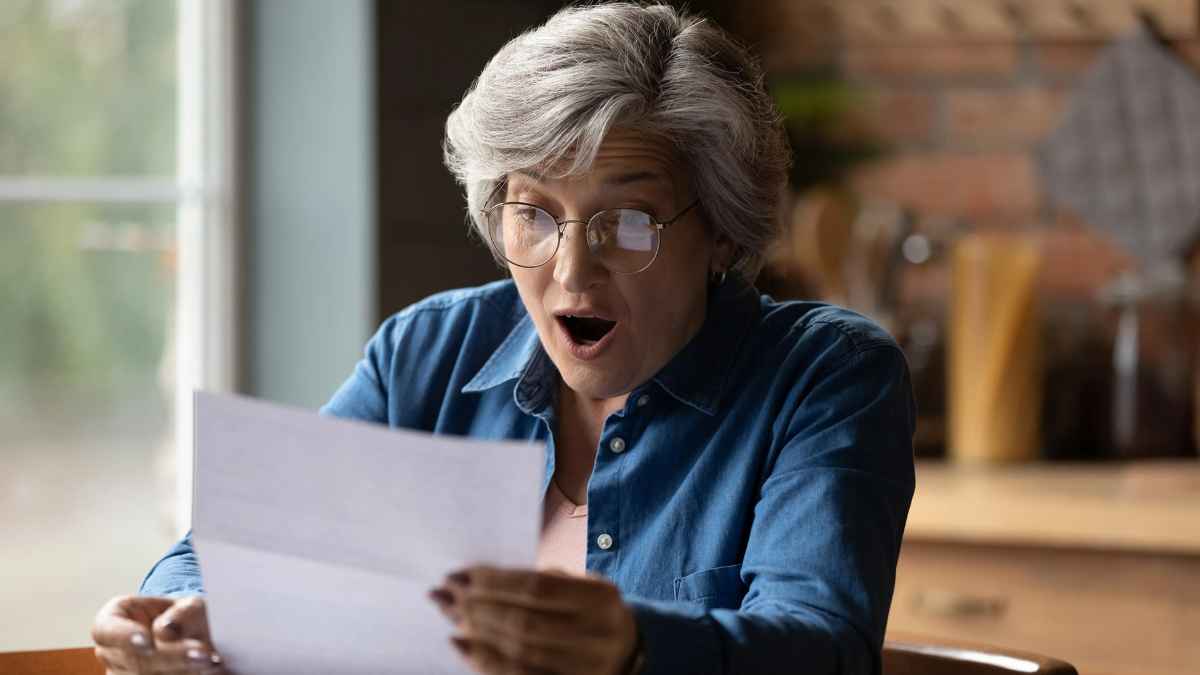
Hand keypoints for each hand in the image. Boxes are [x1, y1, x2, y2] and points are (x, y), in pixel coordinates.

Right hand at [92, 595, 223, 673]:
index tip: (148, 641)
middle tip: (202, 653)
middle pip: (134, 660)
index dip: (125, 636)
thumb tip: (165, 631)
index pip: (107, 630)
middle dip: (171, 657)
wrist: (196, 638)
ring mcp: (122, 674)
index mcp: (111, 621)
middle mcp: (111, 652)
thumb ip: (182, 613)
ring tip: (211, 662)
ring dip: (182, 671)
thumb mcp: (190, 605)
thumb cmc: (186, 617)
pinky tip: (205, 671)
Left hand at [430, 566, 638, 674]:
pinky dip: (485, 661)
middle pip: (524, 622)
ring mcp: (586, 668)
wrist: (624, 651)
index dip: (493, 582)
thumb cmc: (587, 609)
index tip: (459, 574)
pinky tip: (461, 646)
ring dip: (476, 633)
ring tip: (450, 615)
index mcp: (601, 598)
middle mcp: (598, 635)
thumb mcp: (576, 584)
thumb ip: (536, 581)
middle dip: (478, 607)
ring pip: (519, 653)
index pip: (537, 587)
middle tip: (446, 595)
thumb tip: (471, 579)